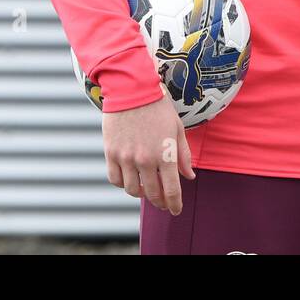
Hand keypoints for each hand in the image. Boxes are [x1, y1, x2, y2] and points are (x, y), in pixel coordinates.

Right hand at [101, 95, 194, 215]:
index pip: (171, 191)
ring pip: (132, 190)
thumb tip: (189, 176)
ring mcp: (125, 157)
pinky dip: (123, 184)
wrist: (132, 89)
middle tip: (163, 203)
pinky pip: (115, 179)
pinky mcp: (110, 153)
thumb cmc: (158, 108)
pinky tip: (130, 179)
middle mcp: (144, 160)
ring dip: (141, 194)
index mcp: (165, 154)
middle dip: (160, 202)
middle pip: (152, 194)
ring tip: (147, 189)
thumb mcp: (177, 129)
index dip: (175, 204)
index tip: (176, 210)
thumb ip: (183, 155)